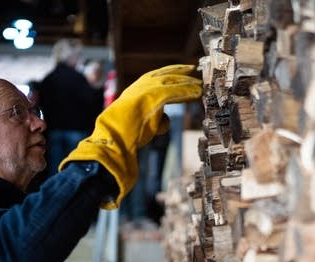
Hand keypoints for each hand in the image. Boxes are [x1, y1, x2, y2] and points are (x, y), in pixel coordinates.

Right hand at [59, 64, 201, 207]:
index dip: (170, 74)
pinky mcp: (155, 97)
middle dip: (181, 71)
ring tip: (201, 83)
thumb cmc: (124, 135)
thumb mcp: (141, 123)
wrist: (113, 138)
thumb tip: (166, 120)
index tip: (183, 72)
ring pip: (173, 81)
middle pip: (165, 74)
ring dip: (188, 81)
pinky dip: (188, 91)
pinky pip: (176, 90)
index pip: (155, 77)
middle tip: (195, 69)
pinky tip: (199, 92)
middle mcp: (140, 86)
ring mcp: (147, 90)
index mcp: (134, 91)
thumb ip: (155, 119)